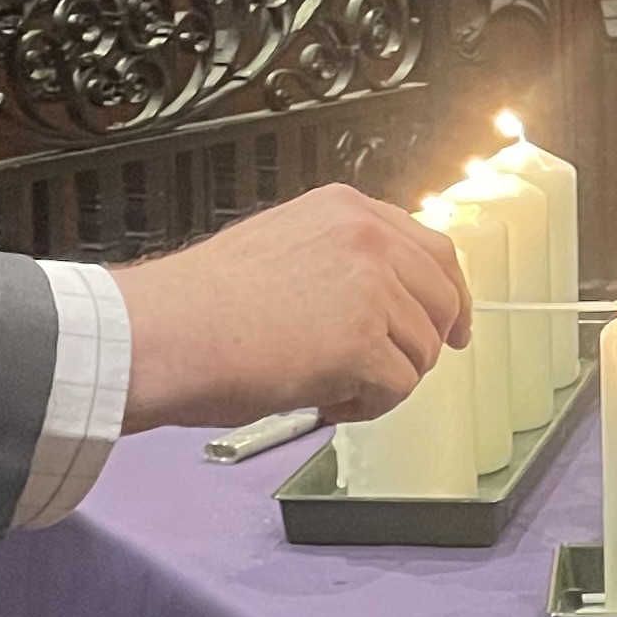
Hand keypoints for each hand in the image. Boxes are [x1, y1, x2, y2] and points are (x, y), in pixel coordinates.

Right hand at [111, 182, 467, 432]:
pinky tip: (324, 399)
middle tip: (387, 373)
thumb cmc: (200, 304)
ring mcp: (370, 287)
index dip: (448, 295)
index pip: (433, 248)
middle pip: (442, 300)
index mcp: (345, 210)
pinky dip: (367, 407)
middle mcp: (366, 238)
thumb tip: (373, 300)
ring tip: (329, 385)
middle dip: (421, 346)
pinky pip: (398, 389)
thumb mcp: (281, 246)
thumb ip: (337, 261)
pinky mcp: (364, 341)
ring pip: (421, 351)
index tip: (451, 325)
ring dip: (383, 380)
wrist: (165, 333)